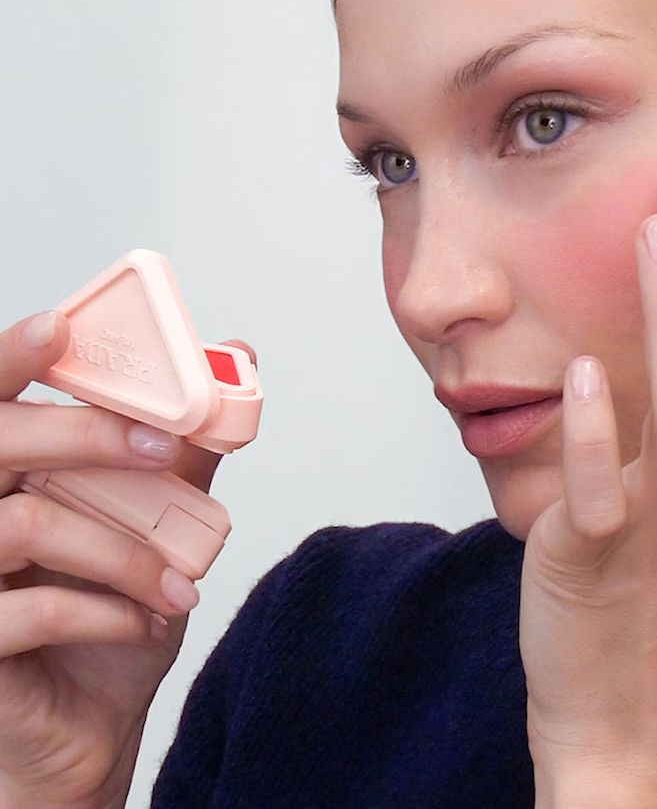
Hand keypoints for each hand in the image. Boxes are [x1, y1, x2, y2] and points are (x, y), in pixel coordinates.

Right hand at [0, 311, 232, 807]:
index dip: (12, 356)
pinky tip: (142, 623)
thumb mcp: (158, 524)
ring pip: (24, 524)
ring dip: (122, 549)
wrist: (91, 727)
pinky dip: (104, 612)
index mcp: (9, 471)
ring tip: (177, 581)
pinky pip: (28, 609)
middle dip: (84, 434)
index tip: (57, 326)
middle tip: (161, 447)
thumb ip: (182, 450)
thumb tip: (236, 362)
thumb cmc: (108, 618)